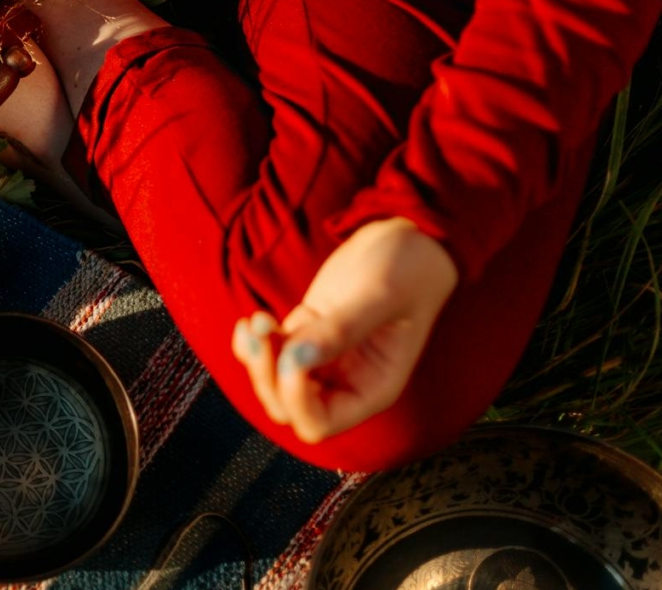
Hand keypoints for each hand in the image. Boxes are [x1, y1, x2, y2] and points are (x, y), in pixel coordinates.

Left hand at [231, 217, 458, 443]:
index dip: (295, 398)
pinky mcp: (306, 336)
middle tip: (263, 333)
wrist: (407, 237)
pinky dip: (253, 344)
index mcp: (372, 389)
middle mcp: (346, 382)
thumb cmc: (408, 269)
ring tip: (258, 320)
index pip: (318, 423)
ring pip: (273, 384)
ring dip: (257, 358)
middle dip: (267, 377)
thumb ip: (341, 331)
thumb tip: (297, 360)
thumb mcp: (379, 296)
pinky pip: (269, 356)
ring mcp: (323, 360)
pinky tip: (253, 319)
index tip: (292, 354)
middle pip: (287, 409)